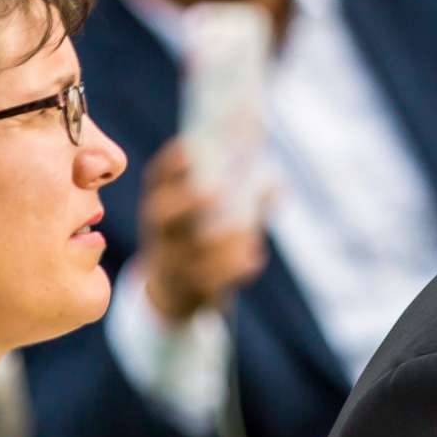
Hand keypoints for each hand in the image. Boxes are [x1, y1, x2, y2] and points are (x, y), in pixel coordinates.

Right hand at [135, 139, 265, 322]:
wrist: (175, 287)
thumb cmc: (198, 234)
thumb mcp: (209, 212)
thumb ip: (242, 193)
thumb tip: (277, 182)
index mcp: (161, 202)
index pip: (158, 178)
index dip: (173, 163)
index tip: (192, 148)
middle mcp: (160, 231)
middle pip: (162, 213)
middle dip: (187, 200)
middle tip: (216, 189)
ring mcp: (172, 261)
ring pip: (191, 249)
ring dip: (222, 238)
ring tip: (245, 227)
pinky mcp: (191, 287)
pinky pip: (211, 280)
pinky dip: (235, 267)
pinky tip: (254, 256)